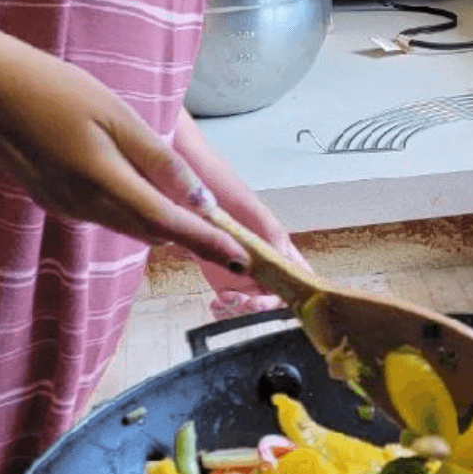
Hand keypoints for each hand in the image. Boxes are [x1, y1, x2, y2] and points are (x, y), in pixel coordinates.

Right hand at [0, 49, 249, 270]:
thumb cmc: (56, 91)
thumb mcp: (118, 116)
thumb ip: (159, 161)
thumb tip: (200, 199)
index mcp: (104, 182)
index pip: (168, 224)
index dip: (208, 242)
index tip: (242, 259)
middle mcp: (85, 206)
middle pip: (152, 232)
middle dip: (191, 236)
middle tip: (229, 236)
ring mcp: (67, 208)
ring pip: (130, 226)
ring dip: (163, 223)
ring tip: (196, 214)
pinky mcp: (56, 203)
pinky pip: (107, 214)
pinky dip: (133, 209)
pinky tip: (138, 185)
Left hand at [169, 108, 312, 319]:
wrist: (175, 166)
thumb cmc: (212, 176)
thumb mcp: (244, 203)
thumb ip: (267, 230)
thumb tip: (287, 259)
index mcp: (274, 238)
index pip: (298, 272)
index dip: (294, 292)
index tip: (276, 299)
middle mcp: (259, 252)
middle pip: (274, 292)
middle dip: (262, 305)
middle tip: (244, 301)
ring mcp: (236, 260)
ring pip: (251, 297)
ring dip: (242, 308)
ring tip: (225, 302)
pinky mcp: (214, 265)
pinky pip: (228, 295)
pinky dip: (225, 306)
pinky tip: (216, 303)